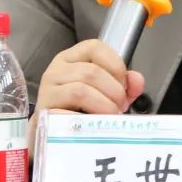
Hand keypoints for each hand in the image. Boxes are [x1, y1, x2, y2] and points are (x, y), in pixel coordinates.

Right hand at [27, 39, 144, 151]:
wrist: (51, 134)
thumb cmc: (79, 109)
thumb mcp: (104, 92)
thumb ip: (124, 85)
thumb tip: (137, 80)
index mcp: (71, 58)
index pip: (95, 47)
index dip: (116, 65)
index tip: (124, 85)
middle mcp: (57, 70)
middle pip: (92, 72)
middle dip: (114, 91)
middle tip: (121, 107)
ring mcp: (48, 91)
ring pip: (81, 91)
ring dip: (103, 106)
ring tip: (111, 118)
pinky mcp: (44, 114)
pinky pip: (67, 115)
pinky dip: (86, 122)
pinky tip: (94, 128)